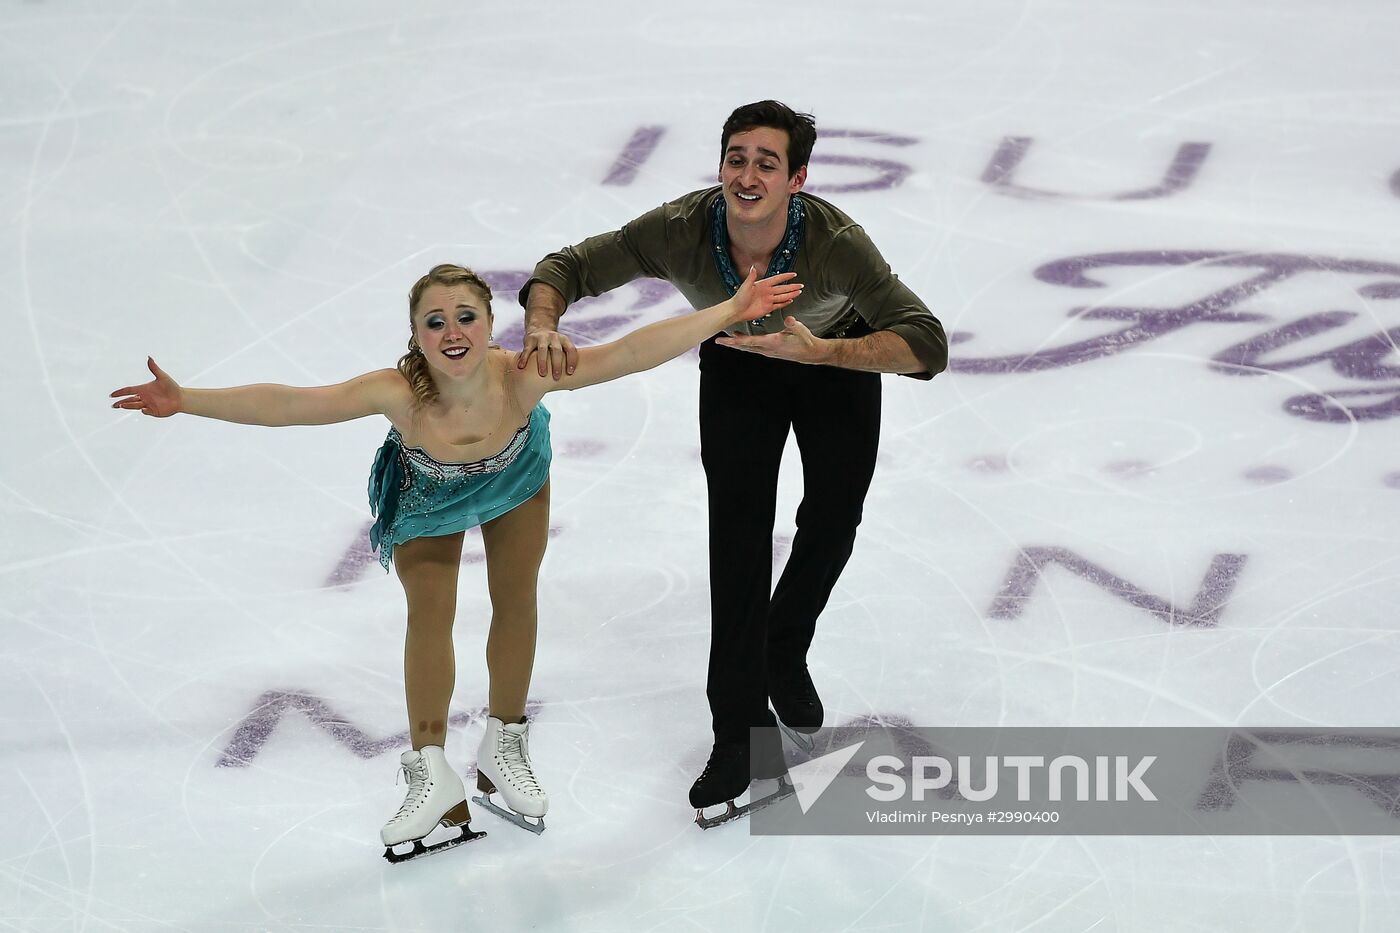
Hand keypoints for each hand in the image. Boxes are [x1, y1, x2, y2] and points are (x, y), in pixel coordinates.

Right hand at [110, 357, 181, 416]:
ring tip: (121, 406)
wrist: (180, 398)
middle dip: (121, 403)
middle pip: (129, 400)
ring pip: (135, 406)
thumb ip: (154, 368)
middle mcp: (144, 397)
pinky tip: (143, 409)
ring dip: (128, 406)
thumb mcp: (162, 376)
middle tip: (113, 405)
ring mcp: (148, 405)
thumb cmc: (172, 387)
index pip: (129, 390)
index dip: (120, 392)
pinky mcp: (153, 411)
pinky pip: (146, 412)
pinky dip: (144, 411)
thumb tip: (149, 357)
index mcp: (143, 389)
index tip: (111, 395)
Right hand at [515, 328, 578, 378]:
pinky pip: (527, 349)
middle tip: (556, 377)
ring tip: (542, 374)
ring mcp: (542, 337)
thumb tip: (572, 385)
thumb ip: (565, 361)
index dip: (571, 360)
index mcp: (564, 340)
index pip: (570, 349)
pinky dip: (524, 358)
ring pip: (543, 349)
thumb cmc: (553, 347)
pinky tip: (521, 367)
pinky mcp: (530, 339)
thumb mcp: (562, 349)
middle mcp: (554, 337)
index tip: (570, 373)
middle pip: (557, 350)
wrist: (539, 330)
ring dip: (542, 362)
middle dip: (557, 364)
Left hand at [714, 316, 830, 363]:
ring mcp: (768, 351)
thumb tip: (789, 319)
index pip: (750, 342)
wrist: (811, 353)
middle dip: (731, 343)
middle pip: (744, 347)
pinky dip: (745, 343)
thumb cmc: (805, 340)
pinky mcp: (770, 350)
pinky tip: (740, 339)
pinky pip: (754, 347)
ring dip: (736, 344)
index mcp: (772, 342)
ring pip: (748, 348)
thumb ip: (793, 325)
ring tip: (725, 338)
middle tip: (718, 341)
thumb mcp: (801, 330)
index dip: (736, 340)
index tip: (724, 339)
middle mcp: (767, 349)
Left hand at [731, 267, 802, 323]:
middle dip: (792, 287)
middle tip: (801, 285)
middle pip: (783, 288)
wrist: (736, 311)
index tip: (794, 274)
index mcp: (763, 285)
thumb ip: (751, 277)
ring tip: (799, 292)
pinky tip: (791, 300)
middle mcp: (767, 292)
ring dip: (791, 294)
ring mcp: (768, 300)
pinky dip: (785, 303)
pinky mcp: (767, 308)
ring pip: (782, 296)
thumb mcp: (745, 286)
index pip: (777, 279)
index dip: (785, 276)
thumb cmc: (738, 298)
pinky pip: (778, 305)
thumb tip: (753, 267)